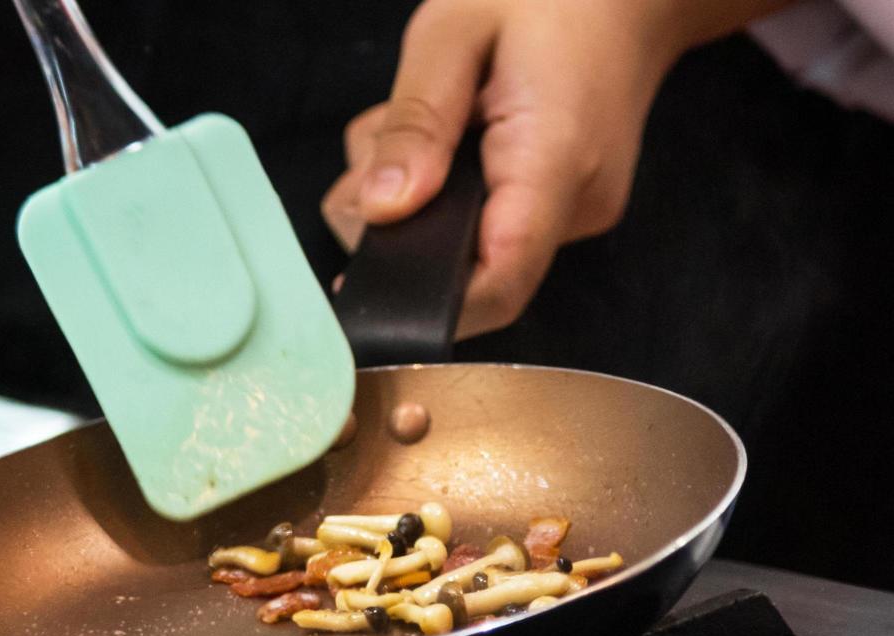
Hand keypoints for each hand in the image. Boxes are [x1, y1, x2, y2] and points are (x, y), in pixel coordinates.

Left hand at [323, 0, 793, 337]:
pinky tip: (435, 138)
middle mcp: (575, 206)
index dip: (422, 305)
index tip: (357, 287)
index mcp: (556, 162)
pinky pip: (483, 223)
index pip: (495, 284)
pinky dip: (439, 191)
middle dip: (395, 231)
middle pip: (467, 272)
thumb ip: (414, 124)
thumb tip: (380, 210)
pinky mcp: (562, 204)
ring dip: (408, 202)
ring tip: (404, 126)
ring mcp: (574, 210)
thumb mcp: (454, 34)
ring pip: (465, 247)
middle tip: (368, 158)